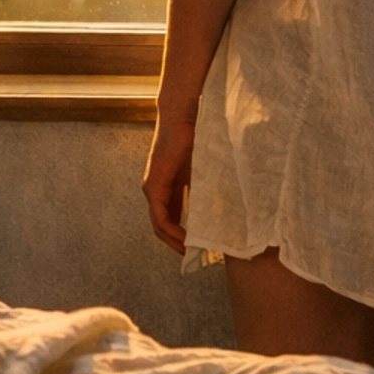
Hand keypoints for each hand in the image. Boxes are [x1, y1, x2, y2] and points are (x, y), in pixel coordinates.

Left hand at [143, 114, 195, 253]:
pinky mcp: (154, 186)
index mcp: (166, 187)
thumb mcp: (202, 169)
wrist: (182, 117)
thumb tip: (221, 206)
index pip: (170, 218)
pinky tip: (187, 238)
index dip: (182, 235)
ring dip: (175, 241)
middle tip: (195, 256)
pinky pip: (161, 217)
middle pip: (162, 227)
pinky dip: (173, 231)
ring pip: (159, 225)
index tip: (197, 246)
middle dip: (178, 243)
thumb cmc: (194, 137)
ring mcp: (152, 189)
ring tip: (192, 252)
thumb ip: (204, 187)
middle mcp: (154, 190)